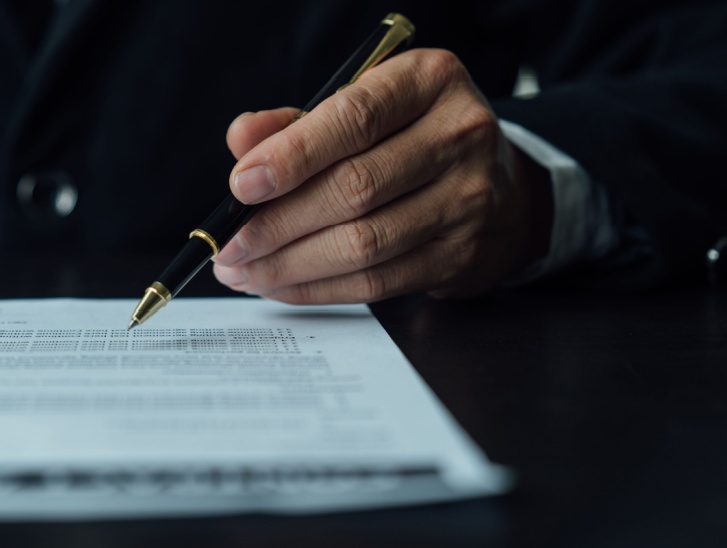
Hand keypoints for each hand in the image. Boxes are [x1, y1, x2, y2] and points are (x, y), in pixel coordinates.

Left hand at [212, 48, 552, 303]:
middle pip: (354, 188)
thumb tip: (242, 140)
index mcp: (430, 81)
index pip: (355, 117)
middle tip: (229, 244)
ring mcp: (467, 200)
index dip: (293, 155)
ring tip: (242, 269)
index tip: (240, 185)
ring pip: (363, 244)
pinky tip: (279, 284)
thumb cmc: (409, 138)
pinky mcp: (460, 256)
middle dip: (277, 223)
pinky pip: (376, 283)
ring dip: (289, 264)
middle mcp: (459, 136)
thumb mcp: (361, 106)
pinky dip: (317, 288)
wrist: (497, 184)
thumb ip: (297, 122)